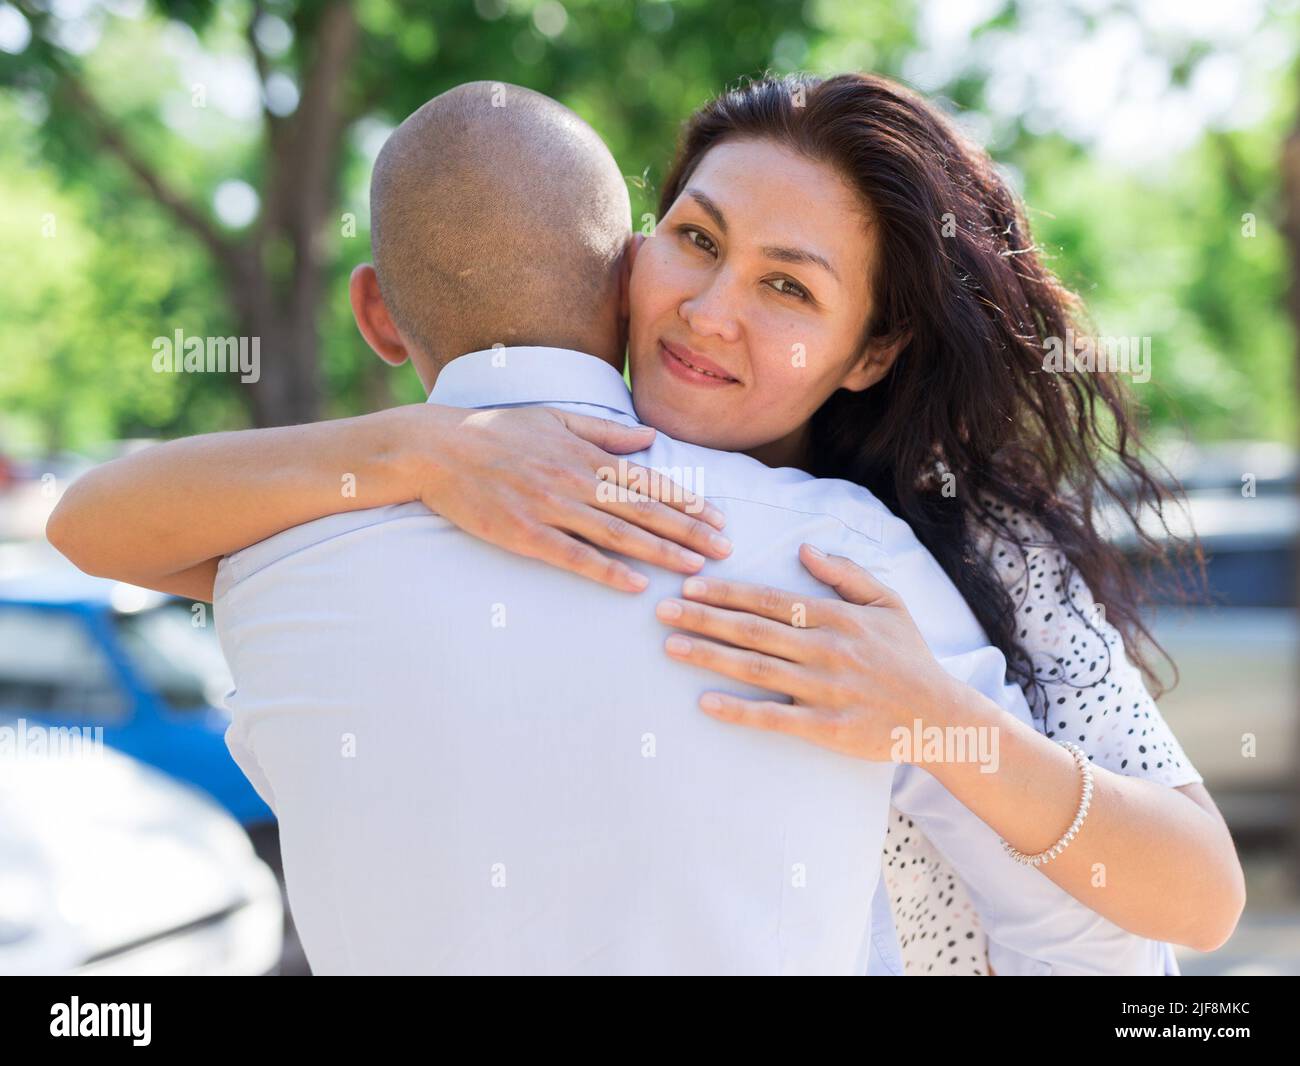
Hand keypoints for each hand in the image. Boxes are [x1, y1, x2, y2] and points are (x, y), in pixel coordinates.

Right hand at [409, 404, 731, 591]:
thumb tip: (650, 440)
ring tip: (696, 568)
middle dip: (689, 531)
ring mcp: (549, 507)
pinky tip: (634, 585)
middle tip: (726, 549)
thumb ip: (605, 433)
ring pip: (616, 534)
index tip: (718, 518)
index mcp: (584, 455)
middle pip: (642, 511)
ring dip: (660, 552)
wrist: (436, 448)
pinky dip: (605, 570)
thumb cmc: (496, 432)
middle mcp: (574, 480)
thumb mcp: (555, 418)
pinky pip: (572, 556)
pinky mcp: (523, 533)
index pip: (647, 481)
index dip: (687, 501)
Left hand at [654, 544, 959, 761]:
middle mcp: (827, 650)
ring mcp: (825, 690)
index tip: (690, 584)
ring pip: (755, 670)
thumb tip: (804, 548)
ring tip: (671, 646)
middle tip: (661, 610)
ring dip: (710, 656)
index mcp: (838, 618)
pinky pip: (773, 717)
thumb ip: (845, 574)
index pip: (771, 600)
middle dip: (703, 618)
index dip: (727, 592)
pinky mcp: (826, 728)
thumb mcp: (888, 604)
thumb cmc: (910, 658)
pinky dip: (737, 711)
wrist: (940, 717)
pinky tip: (704, 703)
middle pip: (753, 631)